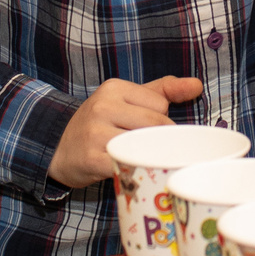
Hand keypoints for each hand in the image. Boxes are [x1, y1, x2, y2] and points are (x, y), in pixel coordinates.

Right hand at [49, 75, 205, 188]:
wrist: (58, 148)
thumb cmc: (100, 124)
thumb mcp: (126, 99)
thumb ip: (163, 90)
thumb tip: (197, 85)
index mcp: (113, 88)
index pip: (159, 105)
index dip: (161, 121)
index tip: (149, 130)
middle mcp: (103, 107)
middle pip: (156, 124)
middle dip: (161, 140)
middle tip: (154, 149)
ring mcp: (96, 133)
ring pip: (145, 144)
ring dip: (151, 156)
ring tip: (145, 159)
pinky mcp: (92, 158)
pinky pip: (127, 164)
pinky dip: (136, 170)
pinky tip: (132, 170)